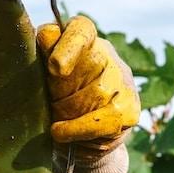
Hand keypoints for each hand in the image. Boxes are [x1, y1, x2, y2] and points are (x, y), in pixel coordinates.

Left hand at [36, 16, 140, 172]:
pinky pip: (103, 120)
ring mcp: (122, 83)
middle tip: (48, 103)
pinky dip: (77, 128)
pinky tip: (60, 132)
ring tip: (54, 119)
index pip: (82, 31)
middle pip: (86, 66)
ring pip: (95, 93)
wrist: (77, 141)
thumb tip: (46, 36)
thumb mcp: (44, 78)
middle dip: (60, 89)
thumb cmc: (54, 102)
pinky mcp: (130, 110)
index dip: (70, 45)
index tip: (55, 67)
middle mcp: (107, 57)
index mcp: (82, 43)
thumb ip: (44, 56)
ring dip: (67, 110)